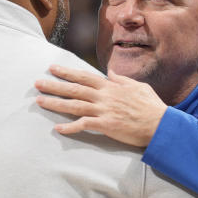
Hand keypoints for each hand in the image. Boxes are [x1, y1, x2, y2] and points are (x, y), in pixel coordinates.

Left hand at [34, 65, 168, 146]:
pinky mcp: (107, 125)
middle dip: (54, 85)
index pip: (84, 76)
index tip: (53, 68)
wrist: (161, 124)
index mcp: (111, 86)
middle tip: (37, 83)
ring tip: (39, 101)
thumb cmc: (151, 106)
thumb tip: (111, 73)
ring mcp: (104, 111)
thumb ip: (122, 79)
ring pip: (75, 105)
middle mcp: (104, 96)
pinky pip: (84, 125)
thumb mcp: (138, 86)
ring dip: (56, 103)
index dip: (67, 72)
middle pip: (74, 89)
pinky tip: (58, 129)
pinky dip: (70, 127)